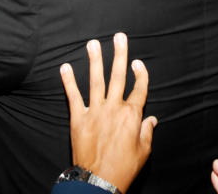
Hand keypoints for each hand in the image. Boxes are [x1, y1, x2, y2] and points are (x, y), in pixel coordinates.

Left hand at [60, 33, 156, 193]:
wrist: (98, 181)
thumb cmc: (123, 168)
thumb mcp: (143, 151)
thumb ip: (147, 131)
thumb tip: (152, 119)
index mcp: (132, 115)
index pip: (139, 88)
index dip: (140, 74)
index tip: (138, 62)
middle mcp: (114, 109)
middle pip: (118, 76)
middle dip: (119, 54)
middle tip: (119, 37)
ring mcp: (95, 112)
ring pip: (96, 81)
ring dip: (95, 61)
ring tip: (93, 44)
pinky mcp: (78, 119)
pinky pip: (73, 96)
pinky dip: (69, 81)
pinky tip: (65, 67)